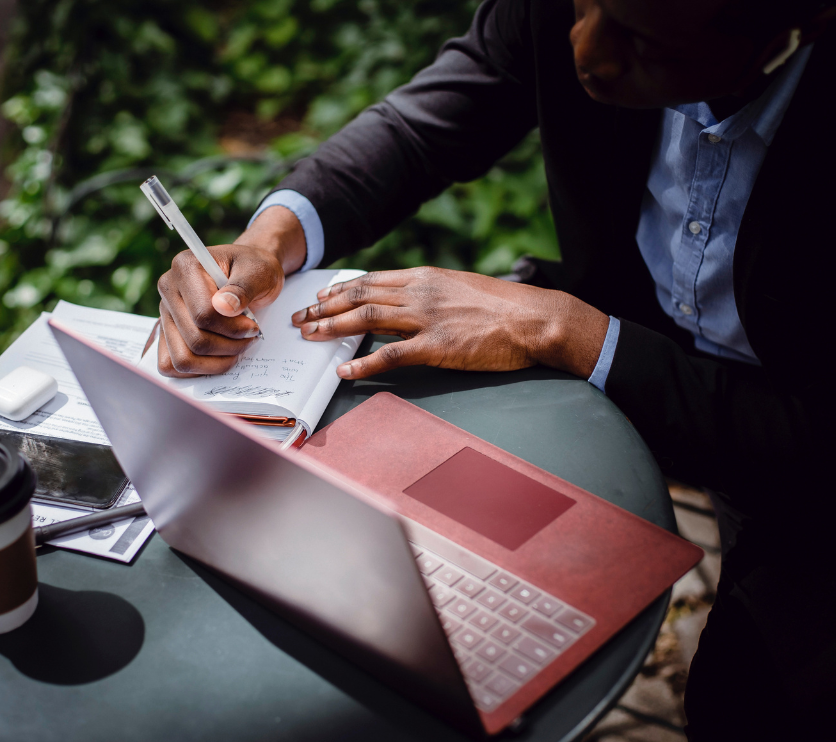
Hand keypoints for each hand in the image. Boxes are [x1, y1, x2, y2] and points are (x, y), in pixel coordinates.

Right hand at [156, 205, 305, 376]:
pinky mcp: (167, 332)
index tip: (252, 326)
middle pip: (194, 340)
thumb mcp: (258, 272)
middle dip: (229, 346)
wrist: (247, 273)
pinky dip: (199, 369)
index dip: (233, 328)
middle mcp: (168, 289)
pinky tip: (220, 357)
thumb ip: (243, 288)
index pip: (203, 314)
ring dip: (216, 361)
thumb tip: (224, 306)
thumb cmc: (253, 270)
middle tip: (249, 336)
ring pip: (183, 359)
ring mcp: (165, 313)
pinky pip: (170, 365)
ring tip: (237, 346)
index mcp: (185, 267)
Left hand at [290, 267, 609, 379]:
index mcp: (426, 278)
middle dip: (324, 307)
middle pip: (360, 296)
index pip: (371, 280)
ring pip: (366, 319)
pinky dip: (364, 362)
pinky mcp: (438, 346)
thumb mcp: (462, 289)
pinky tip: (345, 369)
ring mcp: (427, 318)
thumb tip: (406, 303)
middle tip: (300, 318)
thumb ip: (431, 294)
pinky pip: (391, 354)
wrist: (534, 318)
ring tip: (308, 337)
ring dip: (332, 328)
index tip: (319, 297)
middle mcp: (420, 292)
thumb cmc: (504, 307)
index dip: (339, 290)